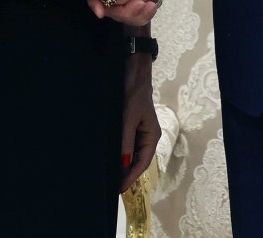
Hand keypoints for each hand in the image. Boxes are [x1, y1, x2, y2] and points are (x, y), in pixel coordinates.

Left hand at [119, 53, 160, 190]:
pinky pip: (126, 145)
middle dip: (127, 173)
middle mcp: (147, 137)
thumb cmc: (133, 96)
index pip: (143, 162)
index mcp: (152, 136)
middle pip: (138, 160)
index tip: (120, 187)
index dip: (132, 176)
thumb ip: (126, 142)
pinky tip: (111, 159)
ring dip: (123, 165)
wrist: (133, 75)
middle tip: (113, 186)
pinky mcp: (130, 127)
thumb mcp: (128, 120)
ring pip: (131, 154)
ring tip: (110, 176)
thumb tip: (123, 164)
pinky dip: (120, 154)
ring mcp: (139, 132)